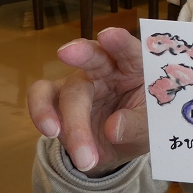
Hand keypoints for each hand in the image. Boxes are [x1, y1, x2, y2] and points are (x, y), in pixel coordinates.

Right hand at [27, 27, 148, 175]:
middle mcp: (106, 68)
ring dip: (74, 125)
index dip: (120, 42)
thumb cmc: (141, 125)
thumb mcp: (150, 130)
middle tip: (67, 52)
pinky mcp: (57, 98)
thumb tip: (113, 128)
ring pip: (71, 92)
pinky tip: (50, 131)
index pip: (131, 50)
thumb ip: (136, 126)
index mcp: (136, 67)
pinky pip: (41, 96)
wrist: (118, 150)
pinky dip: (41, 112)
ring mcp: (79, 81)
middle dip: (81, 52)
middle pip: (94, 55)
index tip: (109, 36)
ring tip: (84, 157)